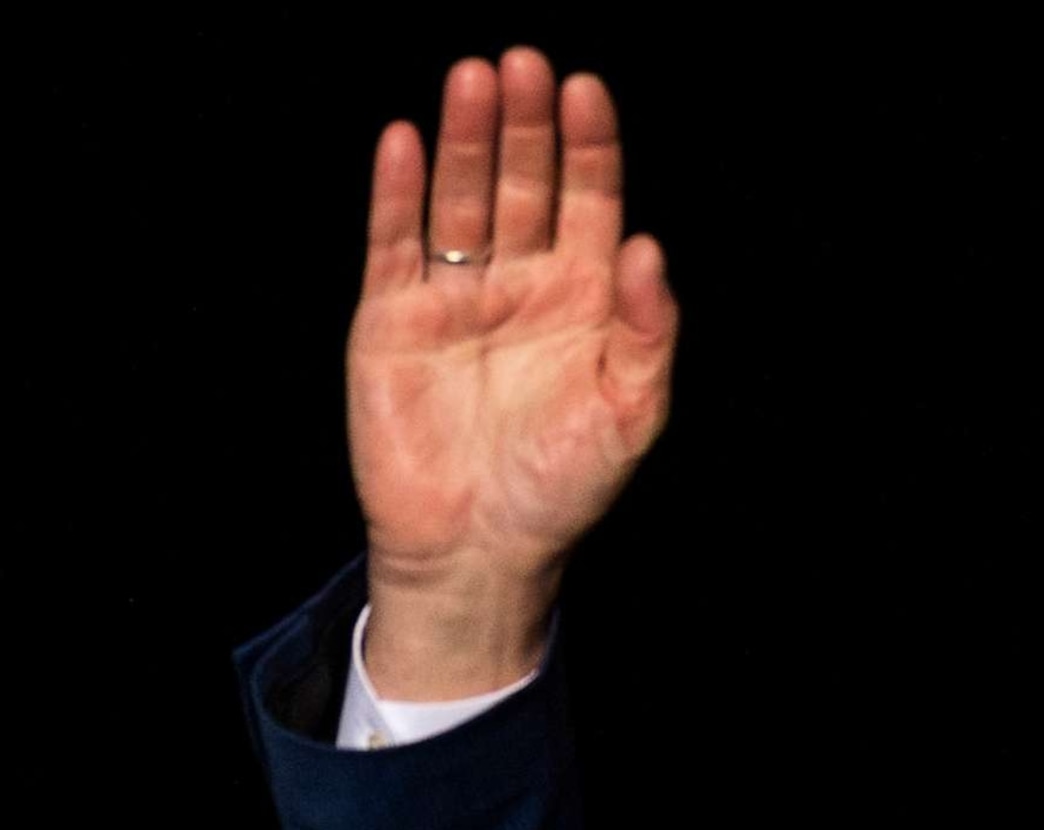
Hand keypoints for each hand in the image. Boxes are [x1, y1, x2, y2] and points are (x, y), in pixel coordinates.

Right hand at [349, 50, 678, 696]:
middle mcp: (521, 285)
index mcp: (584, 301)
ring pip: (459, 199)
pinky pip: (394, 242)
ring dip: (465, 139)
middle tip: (524, 65)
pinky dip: (398, 191)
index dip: (588, 147)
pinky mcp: (392, 319)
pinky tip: (407, 140)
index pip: (590, 202)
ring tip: (474, 78)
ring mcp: (455, 298)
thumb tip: (651, 248)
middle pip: (522, 183)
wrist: (479, 550)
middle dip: (525, 126)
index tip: (585, 91)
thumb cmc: (563, 489)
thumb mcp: (631, 415)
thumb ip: (648, 332)